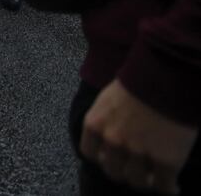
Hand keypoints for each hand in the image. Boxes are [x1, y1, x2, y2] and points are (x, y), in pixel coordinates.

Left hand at [80, 79, 197, 193]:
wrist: (168, 77)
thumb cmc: (139, 81)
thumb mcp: (108, 98)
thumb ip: (105, 118)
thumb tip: (108, 133)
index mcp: (95, 124)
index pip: (89, 153)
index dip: (101, 158)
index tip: (110, 159)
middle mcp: (112, 141)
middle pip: (112, 170)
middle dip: (123, 171)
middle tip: (134, 170)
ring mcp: (138, 153)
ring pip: (137, 181)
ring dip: (145, 182)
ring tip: (154, 180)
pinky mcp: (165, 160)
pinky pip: (163, 185)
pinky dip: (167, 188)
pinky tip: (172, 187)